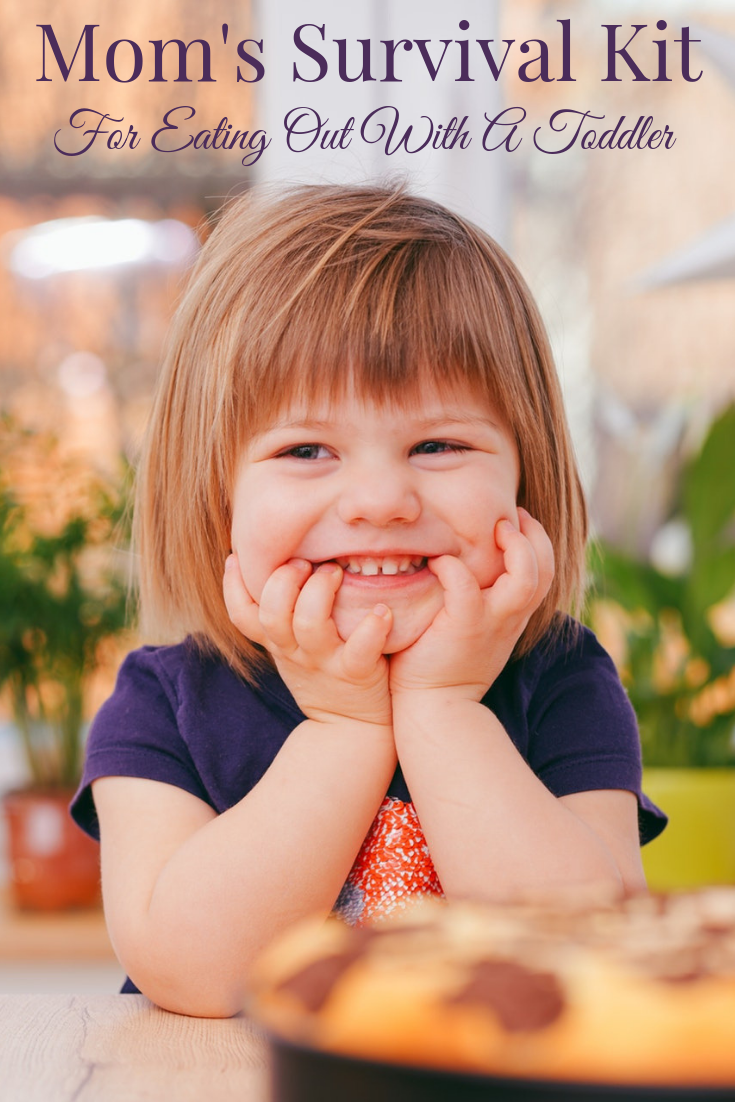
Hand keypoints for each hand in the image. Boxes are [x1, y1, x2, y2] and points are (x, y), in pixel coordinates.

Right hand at [223, 555, 393, 727]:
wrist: (351, 728)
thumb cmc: (324, 674)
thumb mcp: (292, 649)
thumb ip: (283, 615)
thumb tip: (279, 564)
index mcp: (278, 642)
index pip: (241, 615)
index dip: (232, 586)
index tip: (236, 557)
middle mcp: (295, 651)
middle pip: (272, 613)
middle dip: (284, 580)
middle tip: (304, 562)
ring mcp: (324, 662)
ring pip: (309, 625)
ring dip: (320, 592)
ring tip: (336, 572)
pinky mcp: (356, 673)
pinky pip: (360, 650)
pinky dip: (372, 627)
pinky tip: (382, 611)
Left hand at [389, 509, 554, 700]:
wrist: (435, 708)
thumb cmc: (444, 665)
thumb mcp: (474, 630)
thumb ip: (479, 601)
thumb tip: (464, 565)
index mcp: (514, 615)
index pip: (544, 571)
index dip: (537, 541)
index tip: (515, 522)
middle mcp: (510, 617)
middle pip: (545, 568)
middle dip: (534, 535)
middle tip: (509, 517)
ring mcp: (491, 622)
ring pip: (525, 577)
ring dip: (514, 546)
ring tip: (493, 530)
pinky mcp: (463, 626)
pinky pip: (465, 584)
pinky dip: (452, 567)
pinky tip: (438, 563)